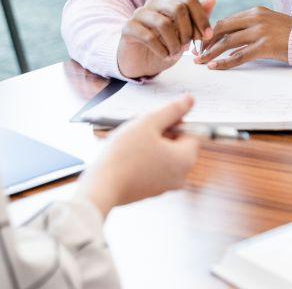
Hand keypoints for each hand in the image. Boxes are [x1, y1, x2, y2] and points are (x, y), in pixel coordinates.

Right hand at [76, 95, 199, 216]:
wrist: (101, 187)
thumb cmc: (124, 154)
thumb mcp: (149, 123)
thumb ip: (172, 110)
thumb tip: (190, 99)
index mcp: (186, 159)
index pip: (190, 133)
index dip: (173, 123)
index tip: (154, 123)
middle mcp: (180, 176)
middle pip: (177, 145)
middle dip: (160, 134)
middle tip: (139, 131)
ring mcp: (165, 186)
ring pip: (163, 156)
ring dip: (150, 146)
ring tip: (130, 143)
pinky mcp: (149, 192)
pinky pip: (152, 169)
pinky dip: (143, 161)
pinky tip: (126, 157)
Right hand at [116, 0, 215, 79]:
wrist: (141, 62)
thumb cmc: (164, 46)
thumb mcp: (185, 35)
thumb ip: (197, 18)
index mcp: (169, 1)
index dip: (201, 18)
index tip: (207, 36)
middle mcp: (154, 3)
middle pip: (178, 8)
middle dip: (188, 31)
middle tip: (188, 47)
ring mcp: (140, 13)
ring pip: (164, 23)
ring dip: (174, 43)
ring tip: (175, 54)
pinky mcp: (128, 27)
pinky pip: (148, 37)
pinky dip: (161, 50)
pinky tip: (164, 56)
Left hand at [194, 6, 291, 69]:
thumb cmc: (291, 34)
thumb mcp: (270, 22)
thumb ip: (252, 26)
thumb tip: (232, 37)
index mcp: (255, 11)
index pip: (226, 21)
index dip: (210, 33)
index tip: (201, 43)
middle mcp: (256, 18)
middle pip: (222, 29)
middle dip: (206, 42)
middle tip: (196, 53)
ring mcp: (261, 32)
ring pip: (228, 42)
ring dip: (211, 53)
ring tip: (201, 62)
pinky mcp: (266, 46)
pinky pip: (239, 56)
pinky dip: (225, 62)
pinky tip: (216, 67)